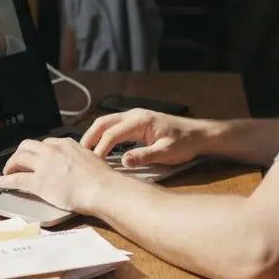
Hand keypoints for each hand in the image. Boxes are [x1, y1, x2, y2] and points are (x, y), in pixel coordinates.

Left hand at [0, 137, 112, 212]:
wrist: (101, 188)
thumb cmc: (101, 178)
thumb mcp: (91, 159)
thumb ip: (80, 158)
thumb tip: (80, 164)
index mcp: (65, 144)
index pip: (45, 143)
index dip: (37, 151)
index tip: (35, 157)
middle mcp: (52, 150)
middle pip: (27, 146)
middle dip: (19, 154)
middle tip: (17, 162)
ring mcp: (44, 165)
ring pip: (18, 158)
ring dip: (10, 165)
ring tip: (7, 172)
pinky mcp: (38, 182)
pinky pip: (15, 179)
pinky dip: (5, 180)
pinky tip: (0, 182)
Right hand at [81, 108, 217, 167]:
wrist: (198, 134)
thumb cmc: (185, 143)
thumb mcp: (166, 153)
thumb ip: (145, 156)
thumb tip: (124, 161)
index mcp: (140, 120)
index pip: (112, 134)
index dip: (100, 149)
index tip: (94, 164)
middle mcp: (134, 115)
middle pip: (103, 123)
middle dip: (89, 138)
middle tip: (80, 155)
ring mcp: (134, 117)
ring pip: (106, 123)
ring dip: (94, 135)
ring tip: (86, 152)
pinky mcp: (136, 122)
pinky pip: (114, 126)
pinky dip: (103, 135)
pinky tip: (100, 147)